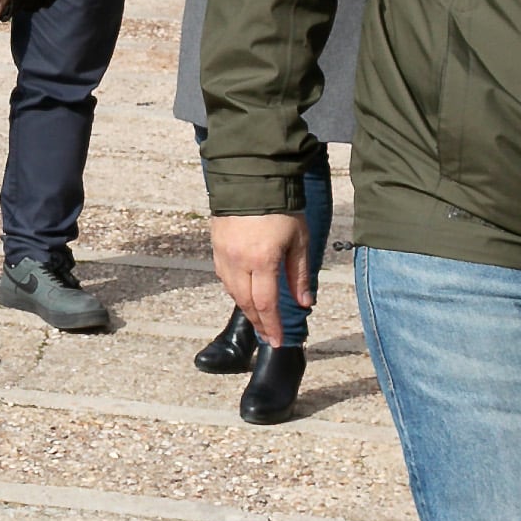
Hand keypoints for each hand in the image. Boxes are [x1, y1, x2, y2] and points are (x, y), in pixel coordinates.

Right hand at [210, 211, 313, 339]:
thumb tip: (305, 303)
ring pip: (232, 292)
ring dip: (246, 309)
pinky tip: (244, 294)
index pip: (266, 304)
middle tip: (268, 337)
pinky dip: (235, 291)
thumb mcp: (298, 240)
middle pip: (246, 303)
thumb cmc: (280, 208)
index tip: (278, 341)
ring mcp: (224, 254)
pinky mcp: (216, 246)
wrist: (251, 179)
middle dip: (259, 323)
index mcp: (262, 260)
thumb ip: (299, 274)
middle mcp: (239, 261)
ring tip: (259, 320)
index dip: (272, 325)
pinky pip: (223, 277)